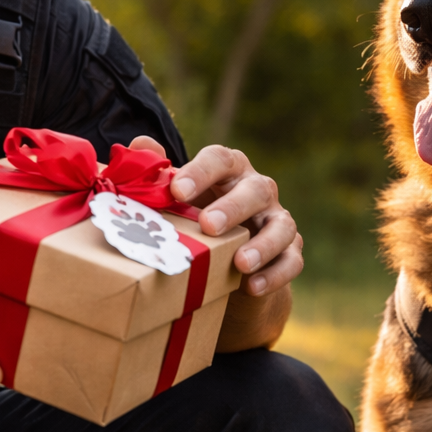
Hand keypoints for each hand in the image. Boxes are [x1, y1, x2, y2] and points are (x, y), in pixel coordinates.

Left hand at [129, 137, 303, 297]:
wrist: (221, 264)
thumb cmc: (192, 219)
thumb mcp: (173, 199)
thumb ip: (156, 172)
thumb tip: (140, 144)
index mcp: (228, 169)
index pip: (219, 159)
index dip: (200, 172)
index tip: (177, 191)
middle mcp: (257, 189)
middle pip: (255, 190)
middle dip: (232, 208)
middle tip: (208, 226)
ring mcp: (277, 219)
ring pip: (281, 225)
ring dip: (263, 244)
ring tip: (241, 263)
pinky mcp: (289, 251)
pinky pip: (291, 261)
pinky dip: (275, 274)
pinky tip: (253, 286)